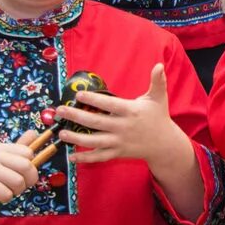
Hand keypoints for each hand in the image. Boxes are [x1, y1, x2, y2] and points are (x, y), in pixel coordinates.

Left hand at [59, 64, 189, 166]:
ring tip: (61, 132)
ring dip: (76, 138)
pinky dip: (85, 159)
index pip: (109, 105)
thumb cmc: (159, 117)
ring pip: (94, 142)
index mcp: (131, 112)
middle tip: (60, 110)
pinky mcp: (117, 153)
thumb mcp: (159, 98)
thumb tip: (159, 65)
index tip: (79, 95)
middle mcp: (123, 128)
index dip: (94, 100)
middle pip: (96, 122)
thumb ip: (158, 81)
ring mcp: (119, 142)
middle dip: (76, 116)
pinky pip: (99, 157)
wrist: (164, 144)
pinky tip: (71, 156)